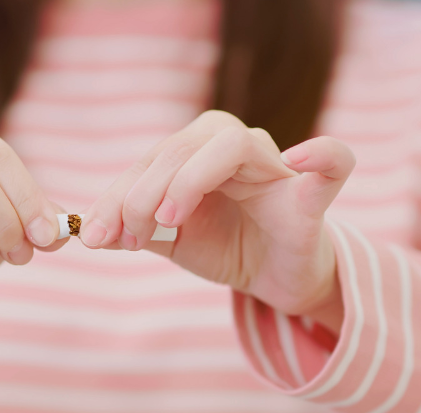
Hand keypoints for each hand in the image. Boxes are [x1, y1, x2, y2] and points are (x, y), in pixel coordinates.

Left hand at [79, 110, 354, 333]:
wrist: (274, 276)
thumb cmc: (225, 245)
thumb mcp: (170, 240)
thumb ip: (133, 231)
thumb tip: (88, 234)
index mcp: (196, 150)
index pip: (149, 161)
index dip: (116, 196)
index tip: (96, 236)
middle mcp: (232, 145)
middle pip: (179, 149)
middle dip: (142, 195)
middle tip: (130, 239)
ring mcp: (274, 165)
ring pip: (231, 146)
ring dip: (191, 181)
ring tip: (170, 221)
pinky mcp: (311, 194)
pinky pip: (332, 161)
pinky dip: (322, 154)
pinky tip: (299, 160)